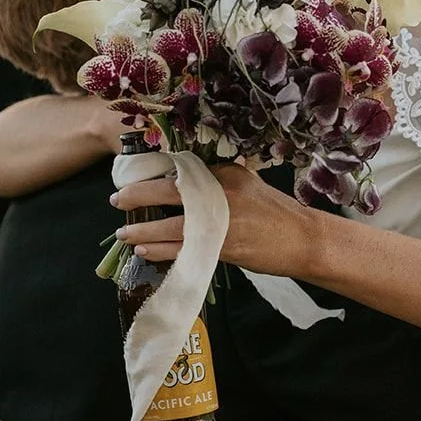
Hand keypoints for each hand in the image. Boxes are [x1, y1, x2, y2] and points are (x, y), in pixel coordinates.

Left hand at [111, 164, 319, 279]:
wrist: (303, 239)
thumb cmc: (275, 212)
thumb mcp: (248, 182)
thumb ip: (218, 178)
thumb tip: (184, 177)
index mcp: (224, 174)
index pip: (180, 169)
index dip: (151, 174)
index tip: (131, 177)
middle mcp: (220, 193)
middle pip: (169, 192)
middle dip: (138, 196)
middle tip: (117, 200)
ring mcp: (220, 222)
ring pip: (171, 225)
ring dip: (143, 231)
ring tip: (123, 234)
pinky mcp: (222, 248)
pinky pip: (183, 250)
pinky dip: (161, 251)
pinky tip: (145, 251)